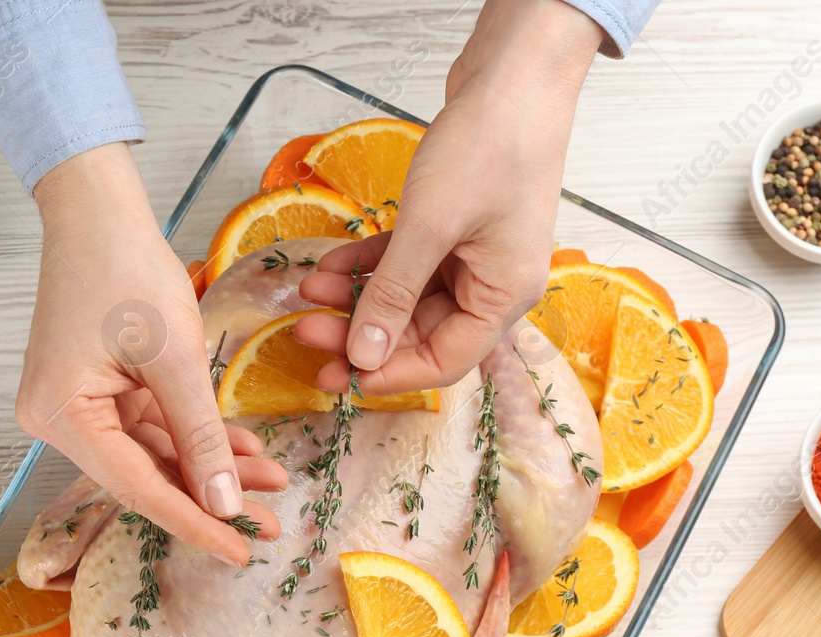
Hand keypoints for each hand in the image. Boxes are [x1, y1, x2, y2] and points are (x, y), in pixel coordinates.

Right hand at [17, 143, 284, 564]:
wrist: (98, 209)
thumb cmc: (124, 266)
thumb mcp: (174, 356)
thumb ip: (200, 434)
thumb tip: (225, 502)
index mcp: (60, 415)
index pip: (138, 488)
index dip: (195, 523)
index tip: (242, 550)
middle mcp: (57, 420)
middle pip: (146, 476)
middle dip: (212, 497)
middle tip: (270, 525)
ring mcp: (75, 405)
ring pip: (155, 454)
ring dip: (213, 466)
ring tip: (271, 485)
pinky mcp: (96, 390)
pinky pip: (152, 426)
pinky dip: (196, 436)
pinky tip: (244, 450)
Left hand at [294, 0, 602, 394]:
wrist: (514, 76)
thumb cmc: (488, 147)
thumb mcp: (430, 227)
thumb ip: (393, 295)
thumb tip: (363, 357)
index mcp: (503, 296)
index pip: (444, 361)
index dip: (390, 374)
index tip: (340, 376)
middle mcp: (492, 283)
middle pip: (420, 331)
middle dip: (361, 333)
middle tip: (307, 334)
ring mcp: (473, 254)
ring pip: (406, 296)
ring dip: (356, 296)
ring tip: (307, 294)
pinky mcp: (454, 226)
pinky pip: (405, 261)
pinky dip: (367, 264)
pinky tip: (327, 266)